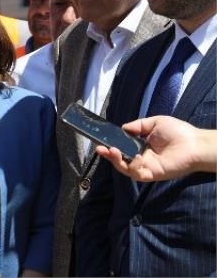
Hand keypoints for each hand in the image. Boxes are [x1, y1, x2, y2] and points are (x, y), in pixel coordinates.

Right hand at [95, 116, 216, 180]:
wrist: (195, 144)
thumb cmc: (179, 132)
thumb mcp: (154, 122)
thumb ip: (137, 126)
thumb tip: (122, 128)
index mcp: (142, 146)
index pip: (123, 148)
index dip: (111, 146)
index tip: (101, 142)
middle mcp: (142, 157)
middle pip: (120, 160)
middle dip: (109, 155)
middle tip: (101, 148)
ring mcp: (147, 167)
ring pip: (125, 169)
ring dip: (117, 161)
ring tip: (114, 151)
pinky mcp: (153, 174)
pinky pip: (138, 174)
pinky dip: (133, 167)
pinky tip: (136, 157)